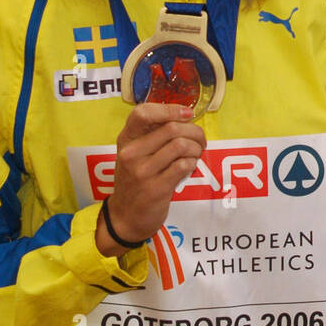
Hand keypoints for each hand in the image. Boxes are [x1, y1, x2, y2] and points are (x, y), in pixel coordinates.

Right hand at [96, 103, 205, 256]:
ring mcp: (142, 172)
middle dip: (195, 132)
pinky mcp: (156, 188)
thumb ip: (153, 134)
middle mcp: (131, 153)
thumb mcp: (135, 153)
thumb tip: (185, 115)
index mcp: (126, 139)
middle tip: (200, 141)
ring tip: (195, 154)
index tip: (187, 114)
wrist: (125, 217)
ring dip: (196, 148)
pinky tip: (188, 168)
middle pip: (172, 128)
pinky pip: (184, 166)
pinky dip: (192, 164)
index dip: (170, 108)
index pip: (142, 112)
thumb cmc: (135, 179)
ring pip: (181, 145)